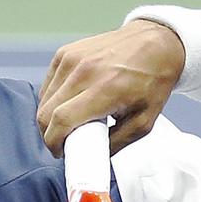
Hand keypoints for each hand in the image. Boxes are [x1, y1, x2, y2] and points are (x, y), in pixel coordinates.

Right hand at [35, 21, 184, 154]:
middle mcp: (84, 71)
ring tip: (71, 121)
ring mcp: (72, 58)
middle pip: (46, 113)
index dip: (54, 143)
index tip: (61, 152)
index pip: (61, 120)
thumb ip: (116, 143)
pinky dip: (53, 98)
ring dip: (50, 116)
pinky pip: (48, 84)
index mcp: (105, 89)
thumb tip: (92, 158)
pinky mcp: (66, 52)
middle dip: (50, 134)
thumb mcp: (144, 122)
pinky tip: (69, 102)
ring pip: (44, 99)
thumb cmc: (152, 81)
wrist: (156, 43)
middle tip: (66, 140)